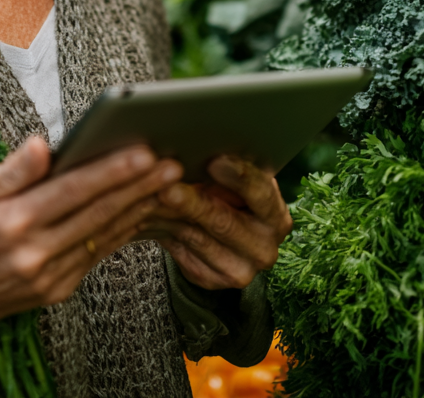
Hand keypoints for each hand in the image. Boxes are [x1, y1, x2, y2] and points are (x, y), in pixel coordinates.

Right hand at [0, 137, 181, 376]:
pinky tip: (142, 210)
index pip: (73, 191)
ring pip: (105, 235)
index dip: (111, 171)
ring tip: (168, 184)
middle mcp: (35, 253)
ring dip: (140, 208)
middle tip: (172, 165)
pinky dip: (122, 230)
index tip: (143, 153)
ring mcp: (49, 276)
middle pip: (99, 213)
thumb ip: (14, 170)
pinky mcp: (58, 290)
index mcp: (13, 222)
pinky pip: (98, 254)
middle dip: (140, 187)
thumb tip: (41, 145)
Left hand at [138, 156, 292, 290]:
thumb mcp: (235, 179)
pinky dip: (162, 230)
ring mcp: (238, 270)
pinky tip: (147, 213)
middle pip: (224, 221)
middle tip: (169, 186)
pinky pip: (181, 252)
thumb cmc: (228, 192)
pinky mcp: (210, 280)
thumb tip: (203, 144)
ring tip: (149, 195)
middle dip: (193, 202)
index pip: (260, 193)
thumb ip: (227, 167)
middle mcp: (264, 249)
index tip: (214, 160)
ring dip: (169, 216)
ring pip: (197, 238)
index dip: (238, 176)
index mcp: (276, 217)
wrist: (218, 232)